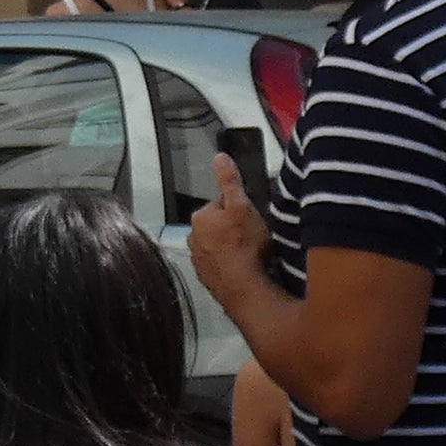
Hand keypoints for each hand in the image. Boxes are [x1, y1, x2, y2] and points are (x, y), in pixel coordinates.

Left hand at [185, 157, 269, 302]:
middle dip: (233, 229)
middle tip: (253, 236)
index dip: (239, 207)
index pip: (221, 203)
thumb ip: (230, 181)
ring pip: (219, 246)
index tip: (250, 216)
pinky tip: (244, 267)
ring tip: (251, 253)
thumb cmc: (244, 247)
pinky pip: (221, 266)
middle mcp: (193, 238)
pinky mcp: (208, 278)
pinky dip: (231, 266)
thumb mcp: (242, 205)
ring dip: (232, 248)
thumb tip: (219, 158)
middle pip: (218, 226)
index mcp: (200, 218)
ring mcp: (200, 260)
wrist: (243, 287)